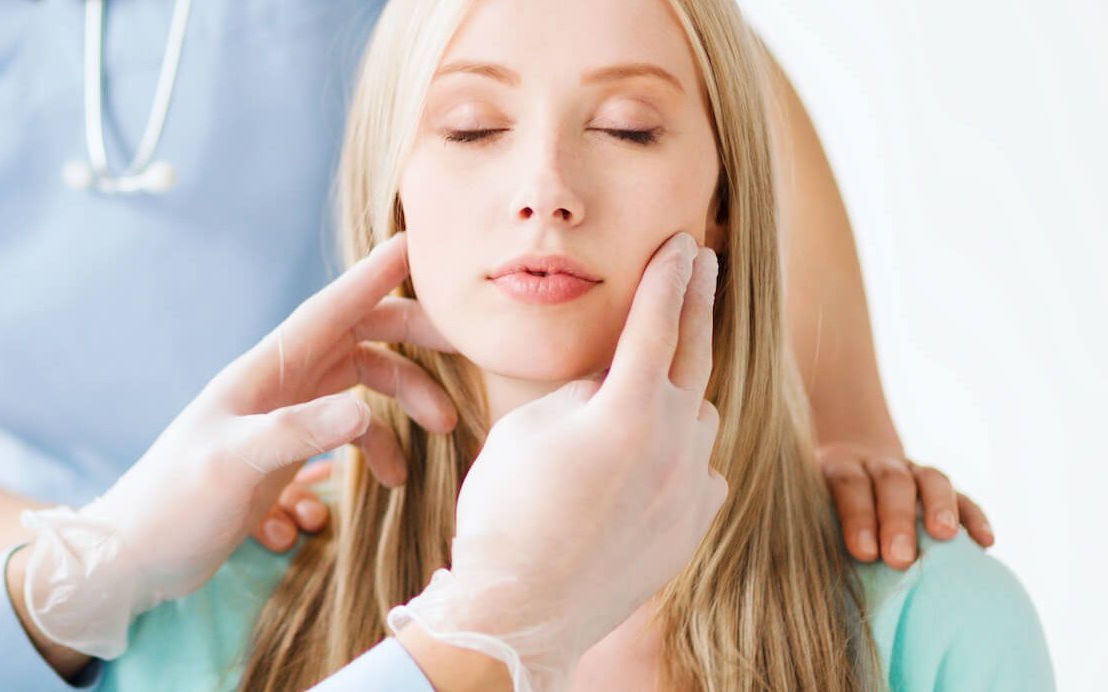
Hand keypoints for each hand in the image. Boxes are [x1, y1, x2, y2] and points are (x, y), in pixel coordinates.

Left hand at [17, 235, 454, 657]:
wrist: (138, 554)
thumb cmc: (175, 504)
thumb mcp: (233, 466)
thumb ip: (296, 434)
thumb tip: (364, 410)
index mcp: (262, 372)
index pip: (329, 311)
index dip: (373, 276)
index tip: (416, 243)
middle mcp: (278, 384)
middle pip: (360, 338)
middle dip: (415, 338)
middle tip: (469, 351)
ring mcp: (284, 417)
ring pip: (363, 383)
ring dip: (406, 399)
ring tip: (446, 432)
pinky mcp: (286, 452)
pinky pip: (349, 430)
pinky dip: (378, 445)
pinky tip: (392, 482)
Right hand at [390, 234, 726, 691]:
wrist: (520, 611)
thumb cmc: (505, 514)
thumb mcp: (525, 427)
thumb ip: (580, 392)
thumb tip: (610, 383)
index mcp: (626, 409)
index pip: (656, 321)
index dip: (668, 275)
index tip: (683, 242)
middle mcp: (673, 443)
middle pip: (696, 355)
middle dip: (699, 303)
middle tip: (707, 264)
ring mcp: (691, 488)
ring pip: (696, 418)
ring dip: (676, 396)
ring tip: (646, 391)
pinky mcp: (693, 526)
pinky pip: (699, 472)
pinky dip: (678, 457)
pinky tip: (648, 465)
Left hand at [818, 443, 994, 568]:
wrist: (849, 464)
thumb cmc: (822, 503)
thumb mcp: (808, 506)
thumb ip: (812, 529)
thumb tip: (807, 574)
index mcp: (839, 467)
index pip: (849, 485)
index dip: (857, 517)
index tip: (863, 553)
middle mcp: (878, 463)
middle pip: (892, 482)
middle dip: (897, 520)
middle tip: (899, 559)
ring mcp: (912, 469)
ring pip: (930, 479)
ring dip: (940, 507)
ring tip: (944, 537)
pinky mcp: (939, 484)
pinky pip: (963, 495)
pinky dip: (974, 516)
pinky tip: (985, 541)